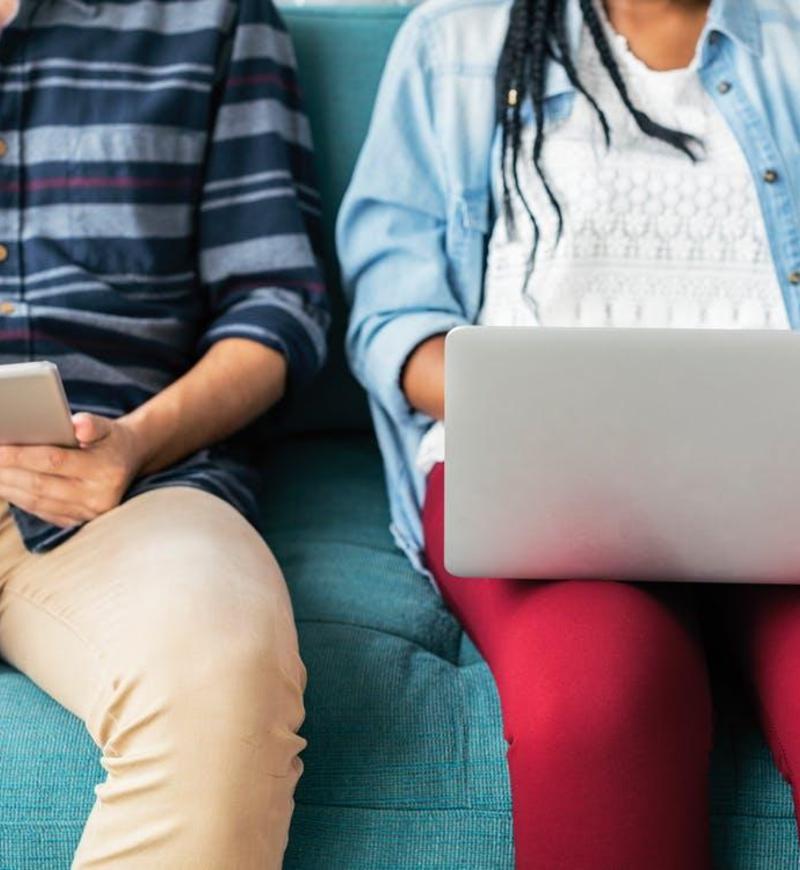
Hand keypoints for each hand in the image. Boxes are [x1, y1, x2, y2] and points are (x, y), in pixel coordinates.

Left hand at [0, 413, 144, 527]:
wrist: (130, 462)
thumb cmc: (111, 440)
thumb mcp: (107, 426)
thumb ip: (92, 424)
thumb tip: (77, 425)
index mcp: (106, 470)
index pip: (54, 461)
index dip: (21, 455)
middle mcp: (99, 496)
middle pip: (40, 484)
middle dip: (6, 472)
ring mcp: (88, 513)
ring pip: (37, 501)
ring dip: (7, 487)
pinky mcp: (78, 522)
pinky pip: (42, 511)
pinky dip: (19, 499)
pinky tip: (4, 485)